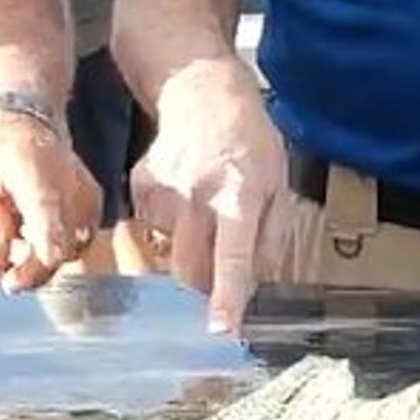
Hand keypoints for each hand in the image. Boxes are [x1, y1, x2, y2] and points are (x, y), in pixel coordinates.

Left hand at [0, 111, 100, 292]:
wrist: (26, 120)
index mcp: (36, 175)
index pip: (51, 224)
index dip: (40, 259)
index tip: (17, 278)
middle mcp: (71, 185)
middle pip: (63, 248)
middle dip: (32, 271)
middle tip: (8, 278)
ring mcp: (87, 196)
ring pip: (72, 250)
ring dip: (43, 258)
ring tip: (19, 236)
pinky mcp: (94, 205)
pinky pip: (78, 242)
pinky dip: (56, 245)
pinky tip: (36, 229)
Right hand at [127, 56, 287, 335]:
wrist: (200, 89)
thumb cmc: (248, 137)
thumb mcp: (279, 180)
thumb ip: (271, 235)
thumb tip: (256, 282)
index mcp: (240, 195)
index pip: (233, 257)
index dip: (226, 297)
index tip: (220, 329)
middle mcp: (198, 194)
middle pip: (189, 269)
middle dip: (203, 284)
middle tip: (218, 266)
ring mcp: (164, 190)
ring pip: (170, 249)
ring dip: (189, 243)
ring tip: (205, 203)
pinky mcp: (140, 186)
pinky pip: (154, 227)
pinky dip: (170, 221)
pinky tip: (185, 189)